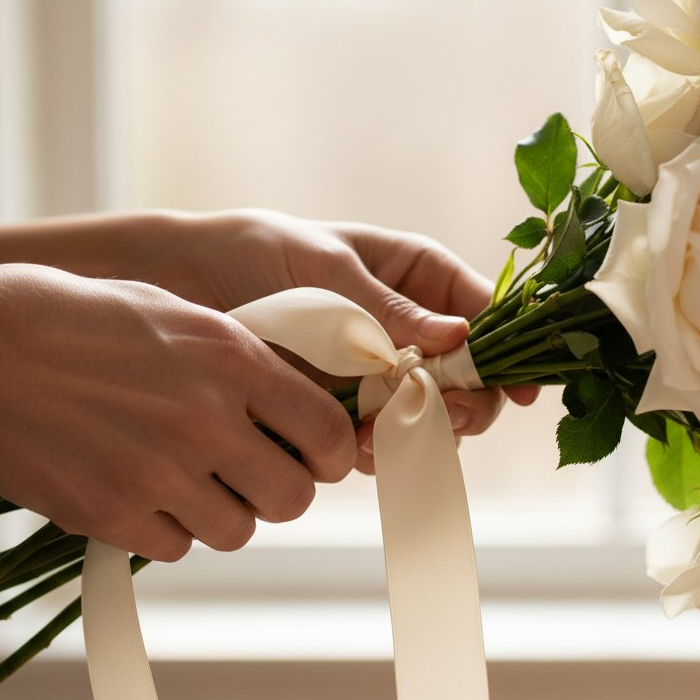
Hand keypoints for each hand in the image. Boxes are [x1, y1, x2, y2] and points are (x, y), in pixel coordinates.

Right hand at [0, 262, 355, 559]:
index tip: (318, 457)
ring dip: (225, 514)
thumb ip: (246, 362)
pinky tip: (143, 492)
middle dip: (281, 491)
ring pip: (238, 531)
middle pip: (293, 497)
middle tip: (257, 477)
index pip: (328, 431)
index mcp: (234, 361)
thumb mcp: (182, 315)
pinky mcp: (112, 514)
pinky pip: (175, 547)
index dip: (333, 453)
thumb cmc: (83, 321)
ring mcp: (159, 473)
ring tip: (192, 482)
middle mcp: (207, 421)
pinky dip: (169, 529)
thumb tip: (296, 407)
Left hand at [147, 210, 539, 470]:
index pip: (482, 313)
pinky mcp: (340, 408)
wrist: (181, 285)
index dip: (506, 349)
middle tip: (445, 414)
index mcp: (415, 275)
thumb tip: (458, 340)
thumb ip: (389, 309)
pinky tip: (362, 446)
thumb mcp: (327, 268)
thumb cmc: (259, 251)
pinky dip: (380, 447)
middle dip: (465, 400)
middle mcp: (405, 327)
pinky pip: (380, 437)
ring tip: (389, 431)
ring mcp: (375, 372)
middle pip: (466, 375)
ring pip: (428, 414)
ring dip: (421, 430)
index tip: (519, 387)